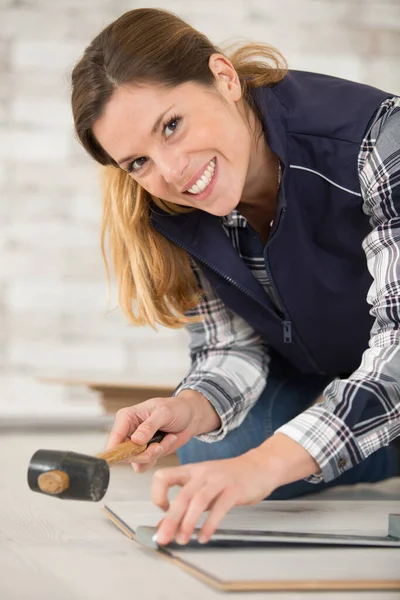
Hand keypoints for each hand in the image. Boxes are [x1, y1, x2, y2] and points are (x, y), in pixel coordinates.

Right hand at [105, 390, 219, 471]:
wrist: (190, 416)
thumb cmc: (176, 408)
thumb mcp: (164, 413)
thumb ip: (149, 426)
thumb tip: (136, 440)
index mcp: (126, 417)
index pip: (114, 438)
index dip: (117, 451)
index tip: (132, 455)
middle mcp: (128, 432)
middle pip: (124, 455)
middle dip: (144, 453)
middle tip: (159, 444)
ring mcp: (136, 444)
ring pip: (136, 462)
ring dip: (154, 454)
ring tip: (166, 440)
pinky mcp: (145, 452)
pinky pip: (145, 465)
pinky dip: (158, 457)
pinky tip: (166, 442)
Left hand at [152, 451, 274, 545]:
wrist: (260, 465)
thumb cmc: (230, 477)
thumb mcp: (204, 487)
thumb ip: (186, 504)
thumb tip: (164, 524)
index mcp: (191, 471)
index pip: (164, 477)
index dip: (157, 494)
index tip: (162, 510)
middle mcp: (202, 473)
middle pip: (181, 496)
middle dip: (170, 519)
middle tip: (164, 538)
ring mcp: (219, 480)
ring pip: (198, 500)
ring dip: (188, 523)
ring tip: (183, 539)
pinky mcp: (234, 489)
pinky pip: (220, 507)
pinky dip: (210, 524)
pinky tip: (204, 536)